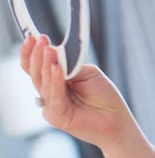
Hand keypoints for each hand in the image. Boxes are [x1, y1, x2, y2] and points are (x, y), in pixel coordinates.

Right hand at [21, 35, 133, 151]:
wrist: (117, 120)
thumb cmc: (105, 97)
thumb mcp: (88, 73)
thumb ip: (71, 64)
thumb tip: (56, 53)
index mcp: (55, 82)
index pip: (37, 66)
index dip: (33, 52)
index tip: (34, 37)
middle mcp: (50, 94)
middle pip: (36, 73)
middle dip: (37, 55)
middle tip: (40, 39)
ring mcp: (52, 106)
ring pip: (43, 83)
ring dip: (45, 64)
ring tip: (48, 49)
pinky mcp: (57, 117)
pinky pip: (55, 96)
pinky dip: (55, 81)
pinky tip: (57, 68)